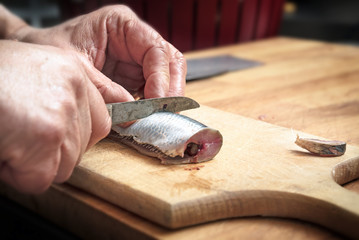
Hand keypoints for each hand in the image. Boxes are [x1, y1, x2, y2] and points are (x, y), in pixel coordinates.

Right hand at [0, 40, 110, 192]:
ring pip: (65, 165)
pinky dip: (18, 175)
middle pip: (84, 146)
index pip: (102, 120)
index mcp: (73, 71)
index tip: (59, 139)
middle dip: (54, 151)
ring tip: (9, 137)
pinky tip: (3, 150)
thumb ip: (70, 88)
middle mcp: (73, 89)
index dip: (79, 137)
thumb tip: (106, 108)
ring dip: (34, 163)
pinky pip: (42, 178)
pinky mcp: (44, 137)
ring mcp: (61, 113)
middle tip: (21, 134)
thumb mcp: (35, 67)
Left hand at [14, 5, 186, 100]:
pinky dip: (154, 104)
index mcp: (121, 24)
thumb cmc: (51, 49)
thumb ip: (105, 90)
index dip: (161, 77)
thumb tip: (134, 113)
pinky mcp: (132, 76)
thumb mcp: (75, 68)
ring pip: (166, 76)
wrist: (37, 56)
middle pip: (169, 61)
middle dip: (171, 88)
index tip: (156, 101)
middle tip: (166, 111)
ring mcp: (135, 58)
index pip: (156, 49)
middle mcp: (134, 39)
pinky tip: (148, 115)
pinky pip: (152, 90)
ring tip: (158, 116)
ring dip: (165, 98)